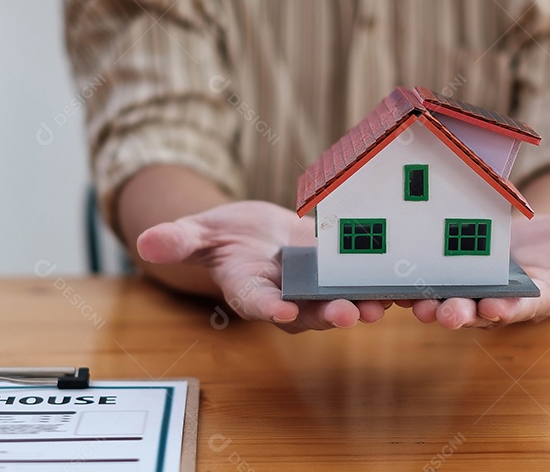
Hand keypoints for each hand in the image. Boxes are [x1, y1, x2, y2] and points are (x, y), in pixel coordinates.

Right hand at [136, 201, 389, 332]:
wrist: (251, 235)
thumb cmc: (220, 236)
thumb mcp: (196, 233)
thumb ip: (176, 241)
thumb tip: (144, 242)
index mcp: (247, 289)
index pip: (253, 302)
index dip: (266, 307)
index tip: (278, 310)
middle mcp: (283, 297)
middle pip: (305, 313)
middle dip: (326, 315)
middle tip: (347, 316)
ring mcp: (312, 289)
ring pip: (337, 302)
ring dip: (360, 306)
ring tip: (381, 305)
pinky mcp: (336, 275)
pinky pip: (359, 282)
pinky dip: (380, 285)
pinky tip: (406, 284)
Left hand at [406, 211, 549, 328]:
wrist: (528, 244)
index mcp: (532, 294)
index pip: (522, 305)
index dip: (509, 308)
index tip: (496, 308)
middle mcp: (494, 297)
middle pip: (473, 310)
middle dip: (459, 313)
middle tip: (445, 314)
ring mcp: (463, 287)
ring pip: (437, 298)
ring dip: (420, 302)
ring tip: (404, 302)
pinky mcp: (436, 273)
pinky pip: (412, 279)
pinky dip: (395, 280)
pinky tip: (371, 274)